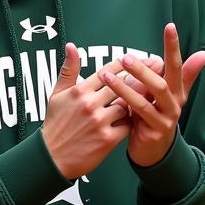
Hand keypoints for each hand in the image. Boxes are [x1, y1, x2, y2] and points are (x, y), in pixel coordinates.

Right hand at [41, 44, 131, 179]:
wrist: (51, 158)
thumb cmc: (55, 125)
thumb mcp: (56, 95)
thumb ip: (68, 70)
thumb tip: (72, 46)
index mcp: (79, 91)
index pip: (108, 71)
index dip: (126, 65)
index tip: (139, 60)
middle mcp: (90, 104)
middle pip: (122, 86)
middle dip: (138, 81)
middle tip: (153, 75)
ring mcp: (99, 122)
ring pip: (128, 105)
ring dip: (135, 104)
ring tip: (144, 101)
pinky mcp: (107, 139)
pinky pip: (128, 125)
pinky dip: (131, 123)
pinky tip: (133, 121)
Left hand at [101, 23, 204, 167]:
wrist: (153, 151)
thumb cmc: (156, 116)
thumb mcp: (168, 95)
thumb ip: (183, 74)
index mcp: (177, 91)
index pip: (177, 64)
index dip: (174, 46)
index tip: (170, 26)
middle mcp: (175, 103)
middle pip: (164, 81)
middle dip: (144, 68)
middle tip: (125, 58)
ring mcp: (167, 118)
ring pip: (149, 98)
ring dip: (127, 85)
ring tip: (107, 75)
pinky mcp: (156, 130)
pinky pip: (140, 113)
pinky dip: (125, 102)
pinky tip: (111, 95)